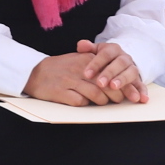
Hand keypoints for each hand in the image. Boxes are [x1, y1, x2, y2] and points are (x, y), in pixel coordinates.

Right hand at [24, 42, 145, 106]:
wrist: (32, 72)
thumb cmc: (59, 68)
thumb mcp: (77, 60)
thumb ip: (95, 64)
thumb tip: (116, 77)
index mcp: (86, 59)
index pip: (111, 72)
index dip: (123, 84)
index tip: (131, 92)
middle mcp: (79, 69)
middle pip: (107, 84)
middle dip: (117, 95)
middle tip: (121, 100)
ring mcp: (70, 81)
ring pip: (96, 95)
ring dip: (103, 101)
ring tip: (104, 102)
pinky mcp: (61, 92)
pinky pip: (80, 102)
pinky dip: (86, 104)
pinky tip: (86, 103)